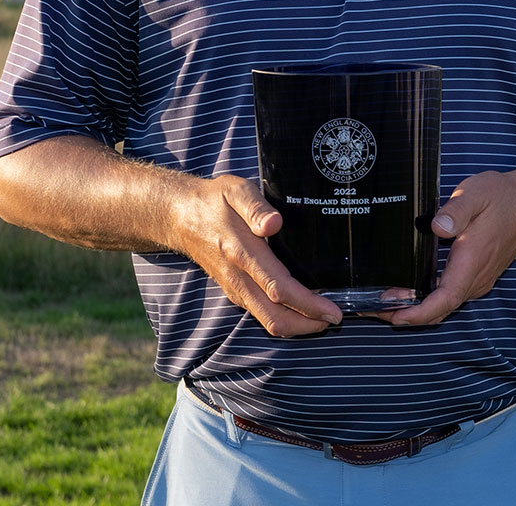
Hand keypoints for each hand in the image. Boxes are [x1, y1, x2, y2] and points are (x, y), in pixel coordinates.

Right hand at [173, 174, 341, 336]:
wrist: (179, 216)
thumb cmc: (213, 201)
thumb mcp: (235, 190)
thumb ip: (255, 206)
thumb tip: (274, 223)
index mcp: (241, 252)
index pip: (279, 288)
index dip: (308, 304)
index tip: (333, 311)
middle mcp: (237, 276)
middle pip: (274, 317)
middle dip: (308, 324)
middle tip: (336, 318)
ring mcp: (234, 287)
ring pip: (267, 319)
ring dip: (297, 325)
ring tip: (323, 317)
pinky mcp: (233, 290)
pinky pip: (259, 313)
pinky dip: (283, 318)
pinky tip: (300, 310)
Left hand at [380, 170, 515, 326]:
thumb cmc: (501, 197)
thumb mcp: (476, 194)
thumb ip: (456, 211)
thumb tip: (437, 227)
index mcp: (471, 263)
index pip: (444, 299)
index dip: (418, 313)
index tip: (394, 317)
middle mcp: (474, 279)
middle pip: (437, 309)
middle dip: (403, 313)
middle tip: (368, 307)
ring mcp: (475, 280)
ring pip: (441, 304)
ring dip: (412, 307)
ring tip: (378, 299)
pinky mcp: (474, 276)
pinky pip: (447, 295)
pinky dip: (424, 298)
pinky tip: (404, 287)